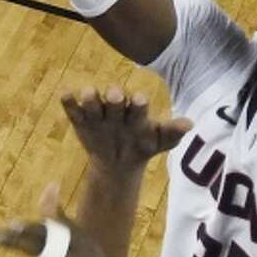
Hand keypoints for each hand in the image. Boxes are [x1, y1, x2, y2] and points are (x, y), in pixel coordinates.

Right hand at [63, 86, 190, 176]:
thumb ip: (172, 132)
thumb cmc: (143, 145)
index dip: (138, 103)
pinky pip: (73, 109)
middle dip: (115, 96)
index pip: (138, 104)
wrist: (120, 162)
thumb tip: (191, 124)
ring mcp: (97, 112)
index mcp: (136, 110)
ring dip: (91, 97)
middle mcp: (116, 107)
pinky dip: (69, 102)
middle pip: (114, 98)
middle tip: (115, 95)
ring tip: (89, 94)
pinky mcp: (80, 119)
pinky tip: (65, 95)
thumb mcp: (159, 142)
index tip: (140, 100)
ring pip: (93, 101)